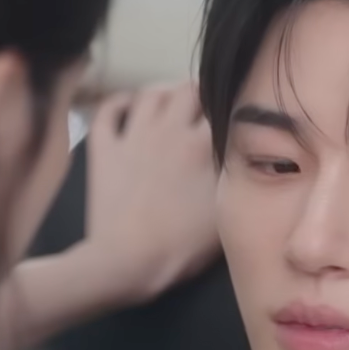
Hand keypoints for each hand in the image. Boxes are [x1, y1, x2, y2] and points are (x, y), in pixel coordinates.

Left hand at [80, 81, 220, 301]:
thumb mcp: (226, 211)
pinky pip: (107, 110)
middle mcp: (169, 128)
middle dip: (199, 94)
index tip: (233, 118)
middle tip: (203, 110)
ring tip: (169, 105)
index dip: (230, 108)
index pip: (224, 104)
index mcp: (203, 143)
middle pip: (188, 89)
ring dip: (163, 94)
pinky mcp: (104, 149)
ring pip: (150, 93)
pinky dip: (119, 103)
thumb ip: (235, 175)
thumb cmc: (183, 245)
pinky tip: (127, 107)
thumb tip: (245, 155)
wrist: (128, 260)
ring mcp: (133, 135)